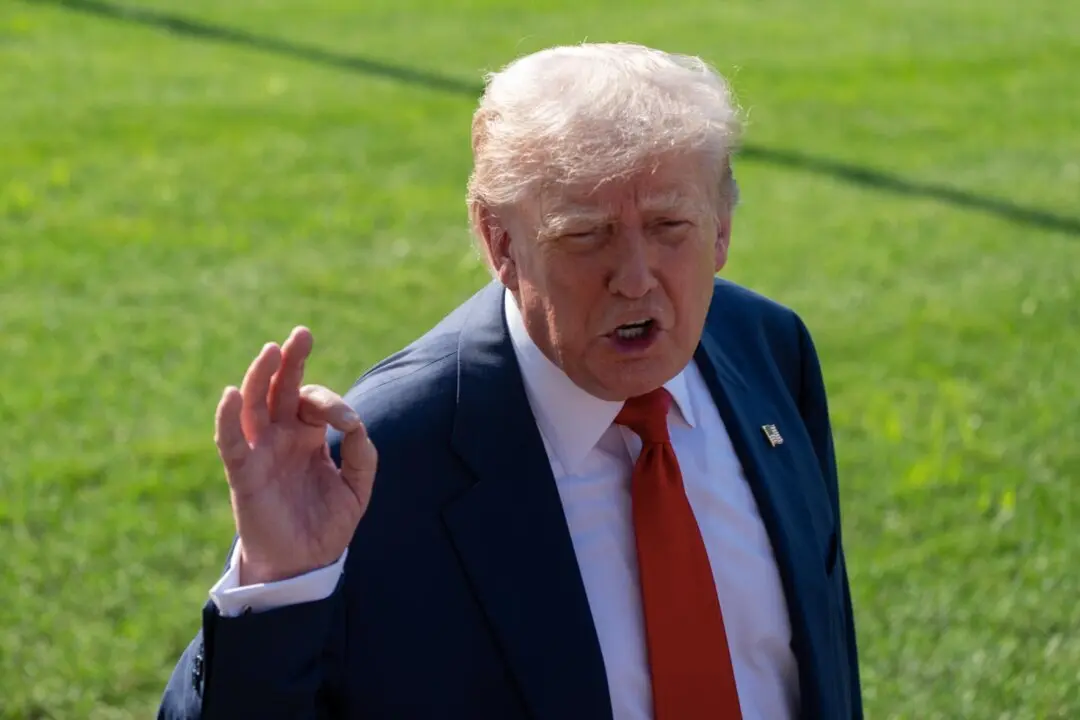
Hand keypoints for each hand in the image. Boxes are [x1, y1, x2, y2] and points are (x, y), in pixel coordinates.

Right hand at [214, 326, 376, 585]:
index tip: (348, 423)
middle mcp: (281, 437)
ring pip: (254, 404)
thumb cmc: (327, 525)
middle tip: (302, 334)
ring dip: (261, 376)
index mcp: (308, 436)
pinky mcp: (244, 473)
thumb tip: (353, 424)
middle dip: (291, 360)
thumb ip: (361, 455)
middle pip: (281, 388)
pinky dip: (227, 417)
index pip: (314, 401)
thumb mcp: (356, 488)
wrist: (305, 566)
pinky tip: (232, 393)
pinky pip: (231, 440)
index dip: (332, 403)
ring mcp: (261, 451)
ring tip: (272, 350)